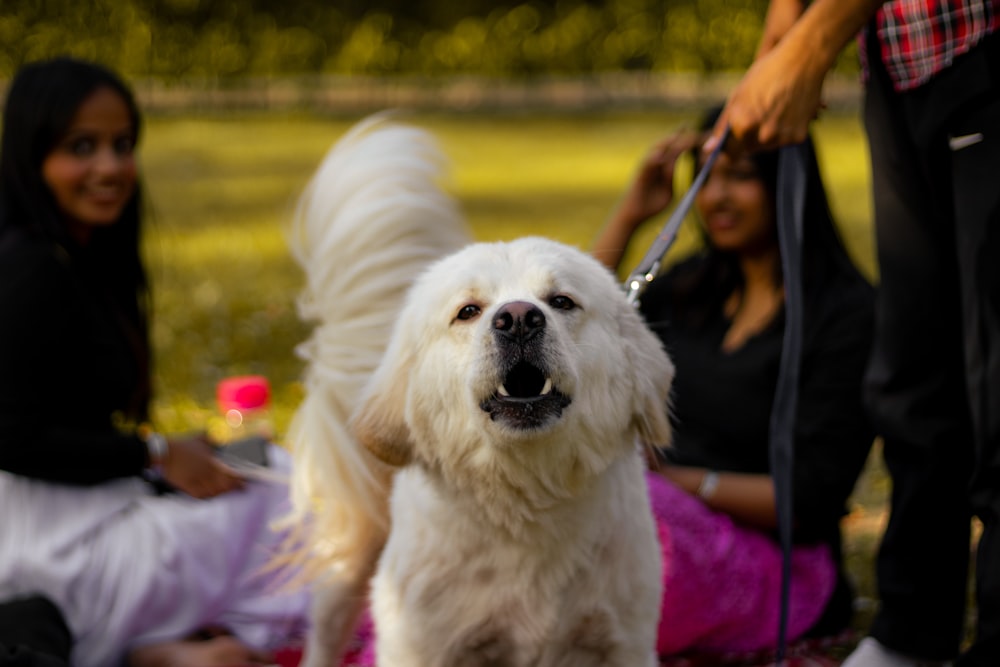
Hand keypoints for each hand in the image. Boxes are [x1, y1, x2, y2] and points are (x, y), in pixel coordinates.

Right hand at [159, 433, 244, 498]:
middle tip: (240, 489)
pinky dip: (208, 496)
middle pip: (223, 485)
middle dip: (233, 488)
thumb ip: (213, 440)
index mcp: (211, 462)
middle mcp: (206, 473)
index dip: (239, 480)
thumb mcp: (200, 439)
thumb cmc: (183, 446)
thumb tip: (222, 439)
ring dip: (222, 493)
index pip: (229, 474)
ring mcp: (196, 481)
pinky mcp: (187, 487)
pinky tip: (213, 495)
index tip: (245, 483)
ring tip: (228, 492)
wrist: (164, 453)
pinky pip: (201, 495)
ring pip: (213, 491)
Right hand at [615, 130, 699, 231]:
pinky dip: (654, 158)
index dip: (687, 142)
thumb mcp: (667, 190)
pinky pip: (647, 164)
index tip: (701, 135)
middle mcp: (653, 163)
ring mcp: (646, 168)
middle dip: (680, 136)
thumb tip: (673, 166)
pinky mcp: (640, 175)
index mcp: (662, 167)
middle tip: (691, 127)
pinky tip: (662, 153)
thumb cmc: (650, 205)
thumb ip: (670, 177)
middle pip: (667, 145)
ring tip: (679, 133)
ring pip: (657, 150)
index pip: (676, 150)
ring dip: (668, 142)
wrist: (634, 215)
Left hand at [705, 0, 880, 154]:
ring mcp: (782, 137)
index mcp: (743, 125)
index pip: (731, 153)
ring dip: (766, 135)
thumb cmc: (766, 74)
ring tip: (772, 109)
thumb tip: (709, 149)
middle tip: (756, 114)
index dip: (729, 148)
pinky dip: (785, 131)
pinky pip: (784, 141)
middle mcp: (762, 135)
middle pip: (749, 149)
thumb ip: (723, 126)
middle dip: (749, 137)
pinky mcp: (798, 137)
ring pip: (767, 146)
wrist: (804, 59)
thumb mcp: (738, 96)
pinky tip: (787, 111)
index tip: (730, 142)